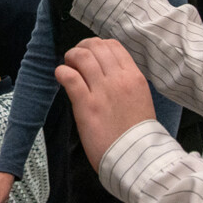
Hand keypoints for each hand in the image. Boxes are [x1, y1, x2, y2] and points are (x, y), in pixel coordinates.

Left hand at [55, 38, 155, 170]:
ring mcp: (102, 91)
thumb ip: (126, 83)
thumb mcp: (140, 99)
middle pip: (96, 47)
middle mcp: (118, 79)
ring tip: (68, 65)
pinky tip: (61, 76)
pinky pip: (70, 77)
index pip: (113, 46)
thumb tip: (108, 72)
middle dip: (82, 48)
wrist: (137, 158)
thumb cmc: (138, 133)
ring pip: (82, 57)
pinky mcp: (86, 105)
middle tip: (75, 58)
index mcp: (134, 77)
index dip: (97, 45)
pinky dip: (62, 72)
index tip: (90, 52)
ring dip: (71, 57)